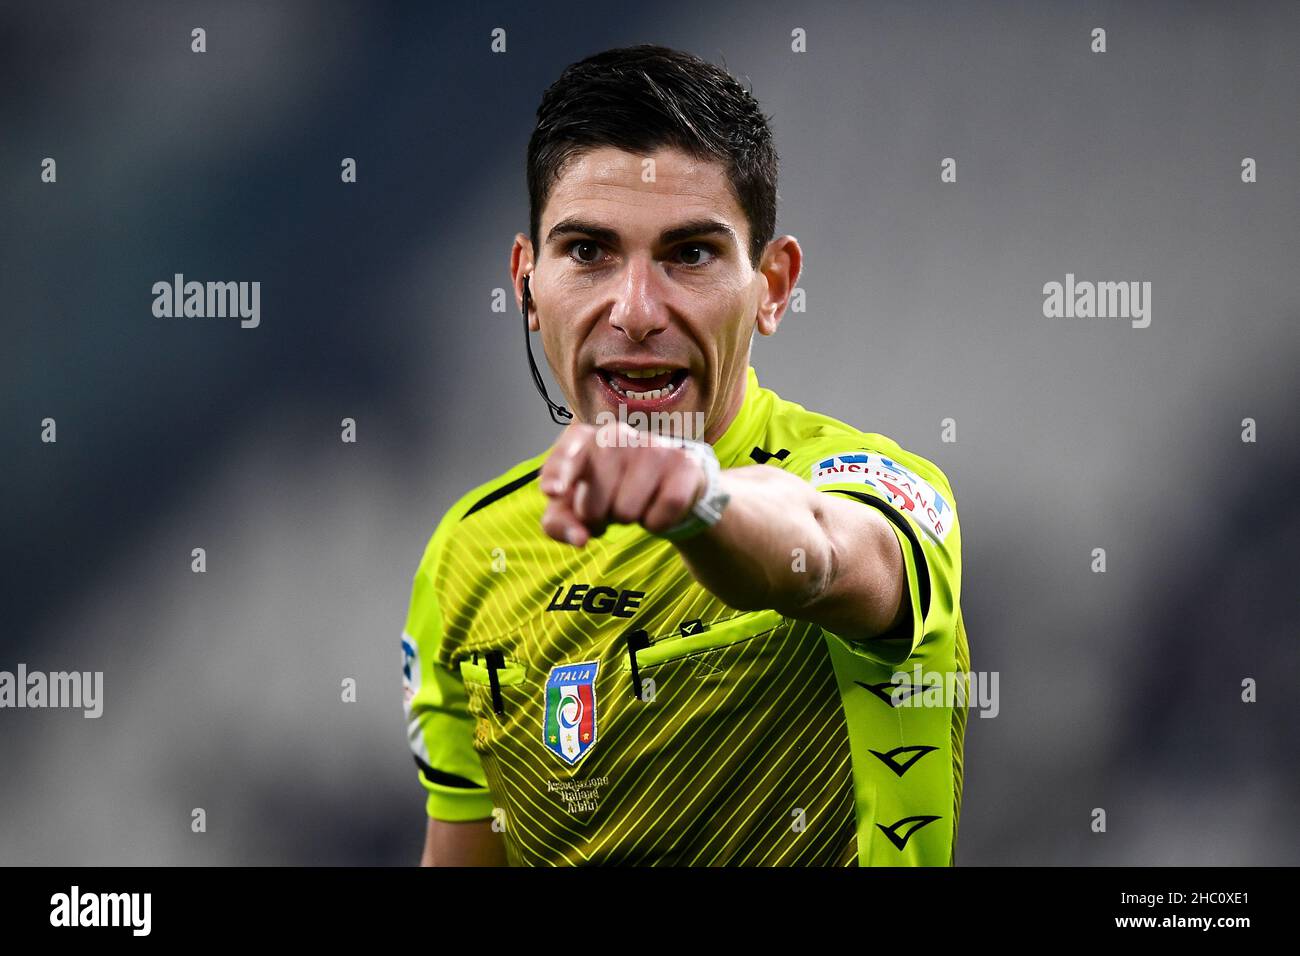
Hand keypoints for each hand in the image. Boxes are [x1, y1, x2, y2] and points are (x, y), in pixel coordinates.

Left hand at [539, 420, 706, 546]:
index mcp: (586, 439)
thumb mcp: (576, 507)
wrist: (668, 485)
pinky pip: (660, 516)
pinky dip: (656, 524)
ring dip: (628, 520)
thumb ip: (560, 523)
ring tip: (634, 504)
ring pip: (627, 511)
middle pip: (593, 501)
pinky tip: (657, 507)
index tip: (552, 493)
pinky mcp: (683, 464)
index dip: (558, 473)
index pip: (567, 451)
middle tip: (608, 510)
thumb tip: (579, 539)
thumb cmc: (613, 493)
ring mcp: (652, 445)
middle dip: (596, 518)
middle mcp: (617, 434)